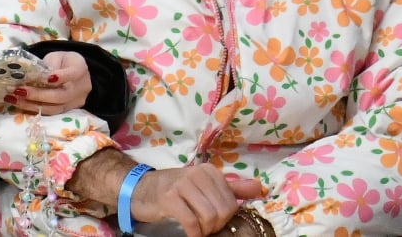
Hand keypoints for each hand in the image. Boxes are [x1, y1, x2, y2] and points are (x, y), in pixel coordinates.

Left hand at [4, 50, 91, 114]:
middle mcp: (80, 89)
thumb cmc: (64, 62)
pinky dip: (33, 108)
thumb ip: (48, 65)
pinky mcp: (66, 111)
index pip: (72, 74)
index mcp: (80, 69)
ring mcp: (74, 103)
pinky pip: (50, 112)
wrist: (77, 74)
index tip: (46, 78)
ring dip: (31, 105)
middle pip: (60, 96)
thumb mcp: (58, 56)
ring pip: (53, 108)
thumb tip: (31, 76)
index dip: (60, 77)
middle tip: (19, 91)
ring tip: (13, 99)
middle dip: (38, 95)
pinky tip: (19, 104)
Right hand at [129, 167, 265, 236]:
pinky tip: (190, 233)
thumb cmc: (175, 190)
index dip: (225, 217)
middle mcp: (197, 174)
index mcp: (209, 171)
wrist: (142, 189)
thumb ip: (232, 188)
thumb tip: (260, 188)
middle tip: (205, 227)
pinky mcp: (169, 198)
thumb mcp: (204, 186)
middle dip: (216, 225)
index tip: (213, 220)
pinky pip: (191, 223)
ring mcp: (182, 185)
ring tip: (197, 229)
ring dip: (205, 230)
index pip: (232, 201)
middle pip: (222, 211)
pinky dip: (194, 233)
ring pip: (209, 217)